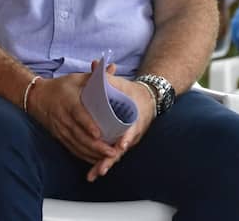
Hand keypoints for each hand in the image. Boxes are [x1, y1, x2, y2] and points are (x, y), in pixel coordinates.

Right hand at [27, 71, 119, 164]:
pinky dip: (84, 156)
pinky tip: (97, 160)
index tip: (99, 134)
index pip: (78, 114)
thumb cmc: (61, 87)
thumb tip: (113, 67)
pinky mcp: (59, 136)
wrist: (37, 97)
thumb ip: (96, 76)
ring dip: (92, 153)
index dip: (87, 124)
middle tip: (112, 152)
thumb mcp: (76, 78)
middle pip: (79, 134)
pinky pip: (72, 149)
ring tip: (108, 159)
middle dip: (96, 146)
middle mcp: (63, 116)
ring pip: (76, 144)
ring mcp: (60, 128)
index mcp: (68, 101)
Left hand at [85, 66, 156, 181]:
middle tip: (102, 167)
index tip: (121, 145)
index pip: (131, 130)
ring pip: (116, 155)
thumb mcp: (121, 84)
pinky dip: (103, 164)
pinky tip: (93, 174)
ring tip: (95, 174)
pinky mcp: (120, 144)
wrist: (146, 99)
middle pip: (122, 148)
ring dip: (105, 165)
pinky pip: (112, 155)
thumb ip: (106, 76)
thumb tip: (95, 64)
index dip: (127, 138)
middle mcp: (131, 132)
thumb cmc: (130, 91)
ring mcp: (127, 139)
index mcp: (134, 118)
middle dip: (111, 158)